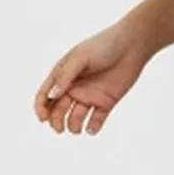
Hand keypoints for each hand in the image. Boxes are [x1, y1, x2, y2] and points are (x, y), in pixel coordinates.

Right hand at [34, 18, 153, 135]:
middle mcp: (74, 87)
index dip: (41, 108)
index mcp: (63, 75)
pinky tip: (92, 129)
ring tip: (77, 129)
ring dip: (73, 126)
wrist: (132, 46)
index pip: (46, 95)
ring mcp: (90, 96)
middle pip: (59, 110)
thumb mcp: (81, 58)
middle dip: (56, 121)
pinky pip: (96, 120)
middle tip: (59, 129)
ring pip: (76, 118)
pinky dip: (93, 127)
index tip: (43, 119)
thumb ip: (65, 76)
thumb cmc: (104, 45)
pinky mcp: (106, 102)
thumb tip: (52, 96)